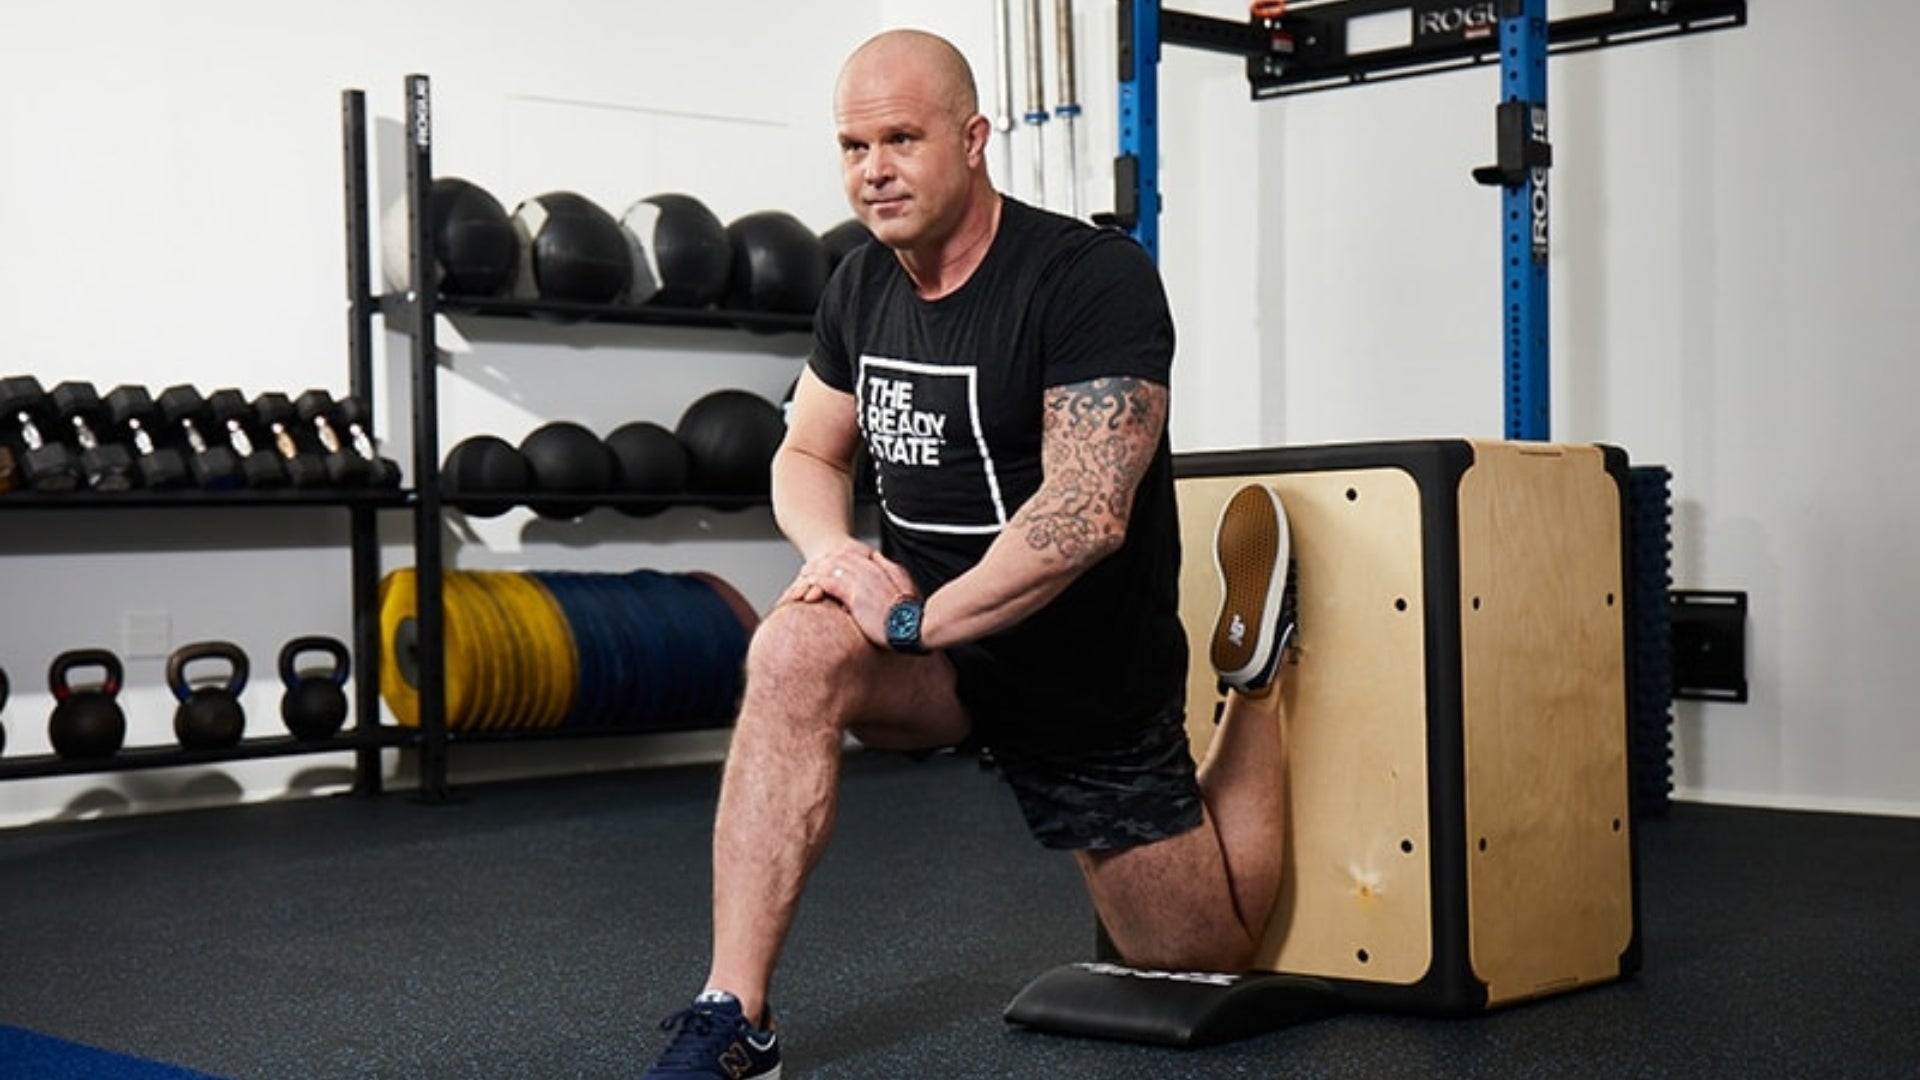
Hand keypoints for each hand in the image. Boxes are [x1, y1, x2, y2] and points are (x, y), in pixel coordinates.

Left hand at [781, 542, 921, 649]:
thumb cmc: (911, 614)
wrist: (912, 628)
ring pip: (833, 569)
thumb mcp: (906, 585)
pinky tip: (808, 585)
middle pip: (841, 559)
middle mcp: (872, 571)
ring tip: (804, 573)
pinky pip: (830, 583)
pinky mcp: (854, 596)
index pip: (856, 557)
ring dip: (816, 570)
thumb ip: (893, 571)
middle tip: (809, 566)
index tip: (830, 561)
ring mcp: (862, 582)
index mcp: (883, 568)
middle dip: (824, 561)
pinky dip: (817, 582)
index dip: (840, 558)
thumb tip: (884, 562)